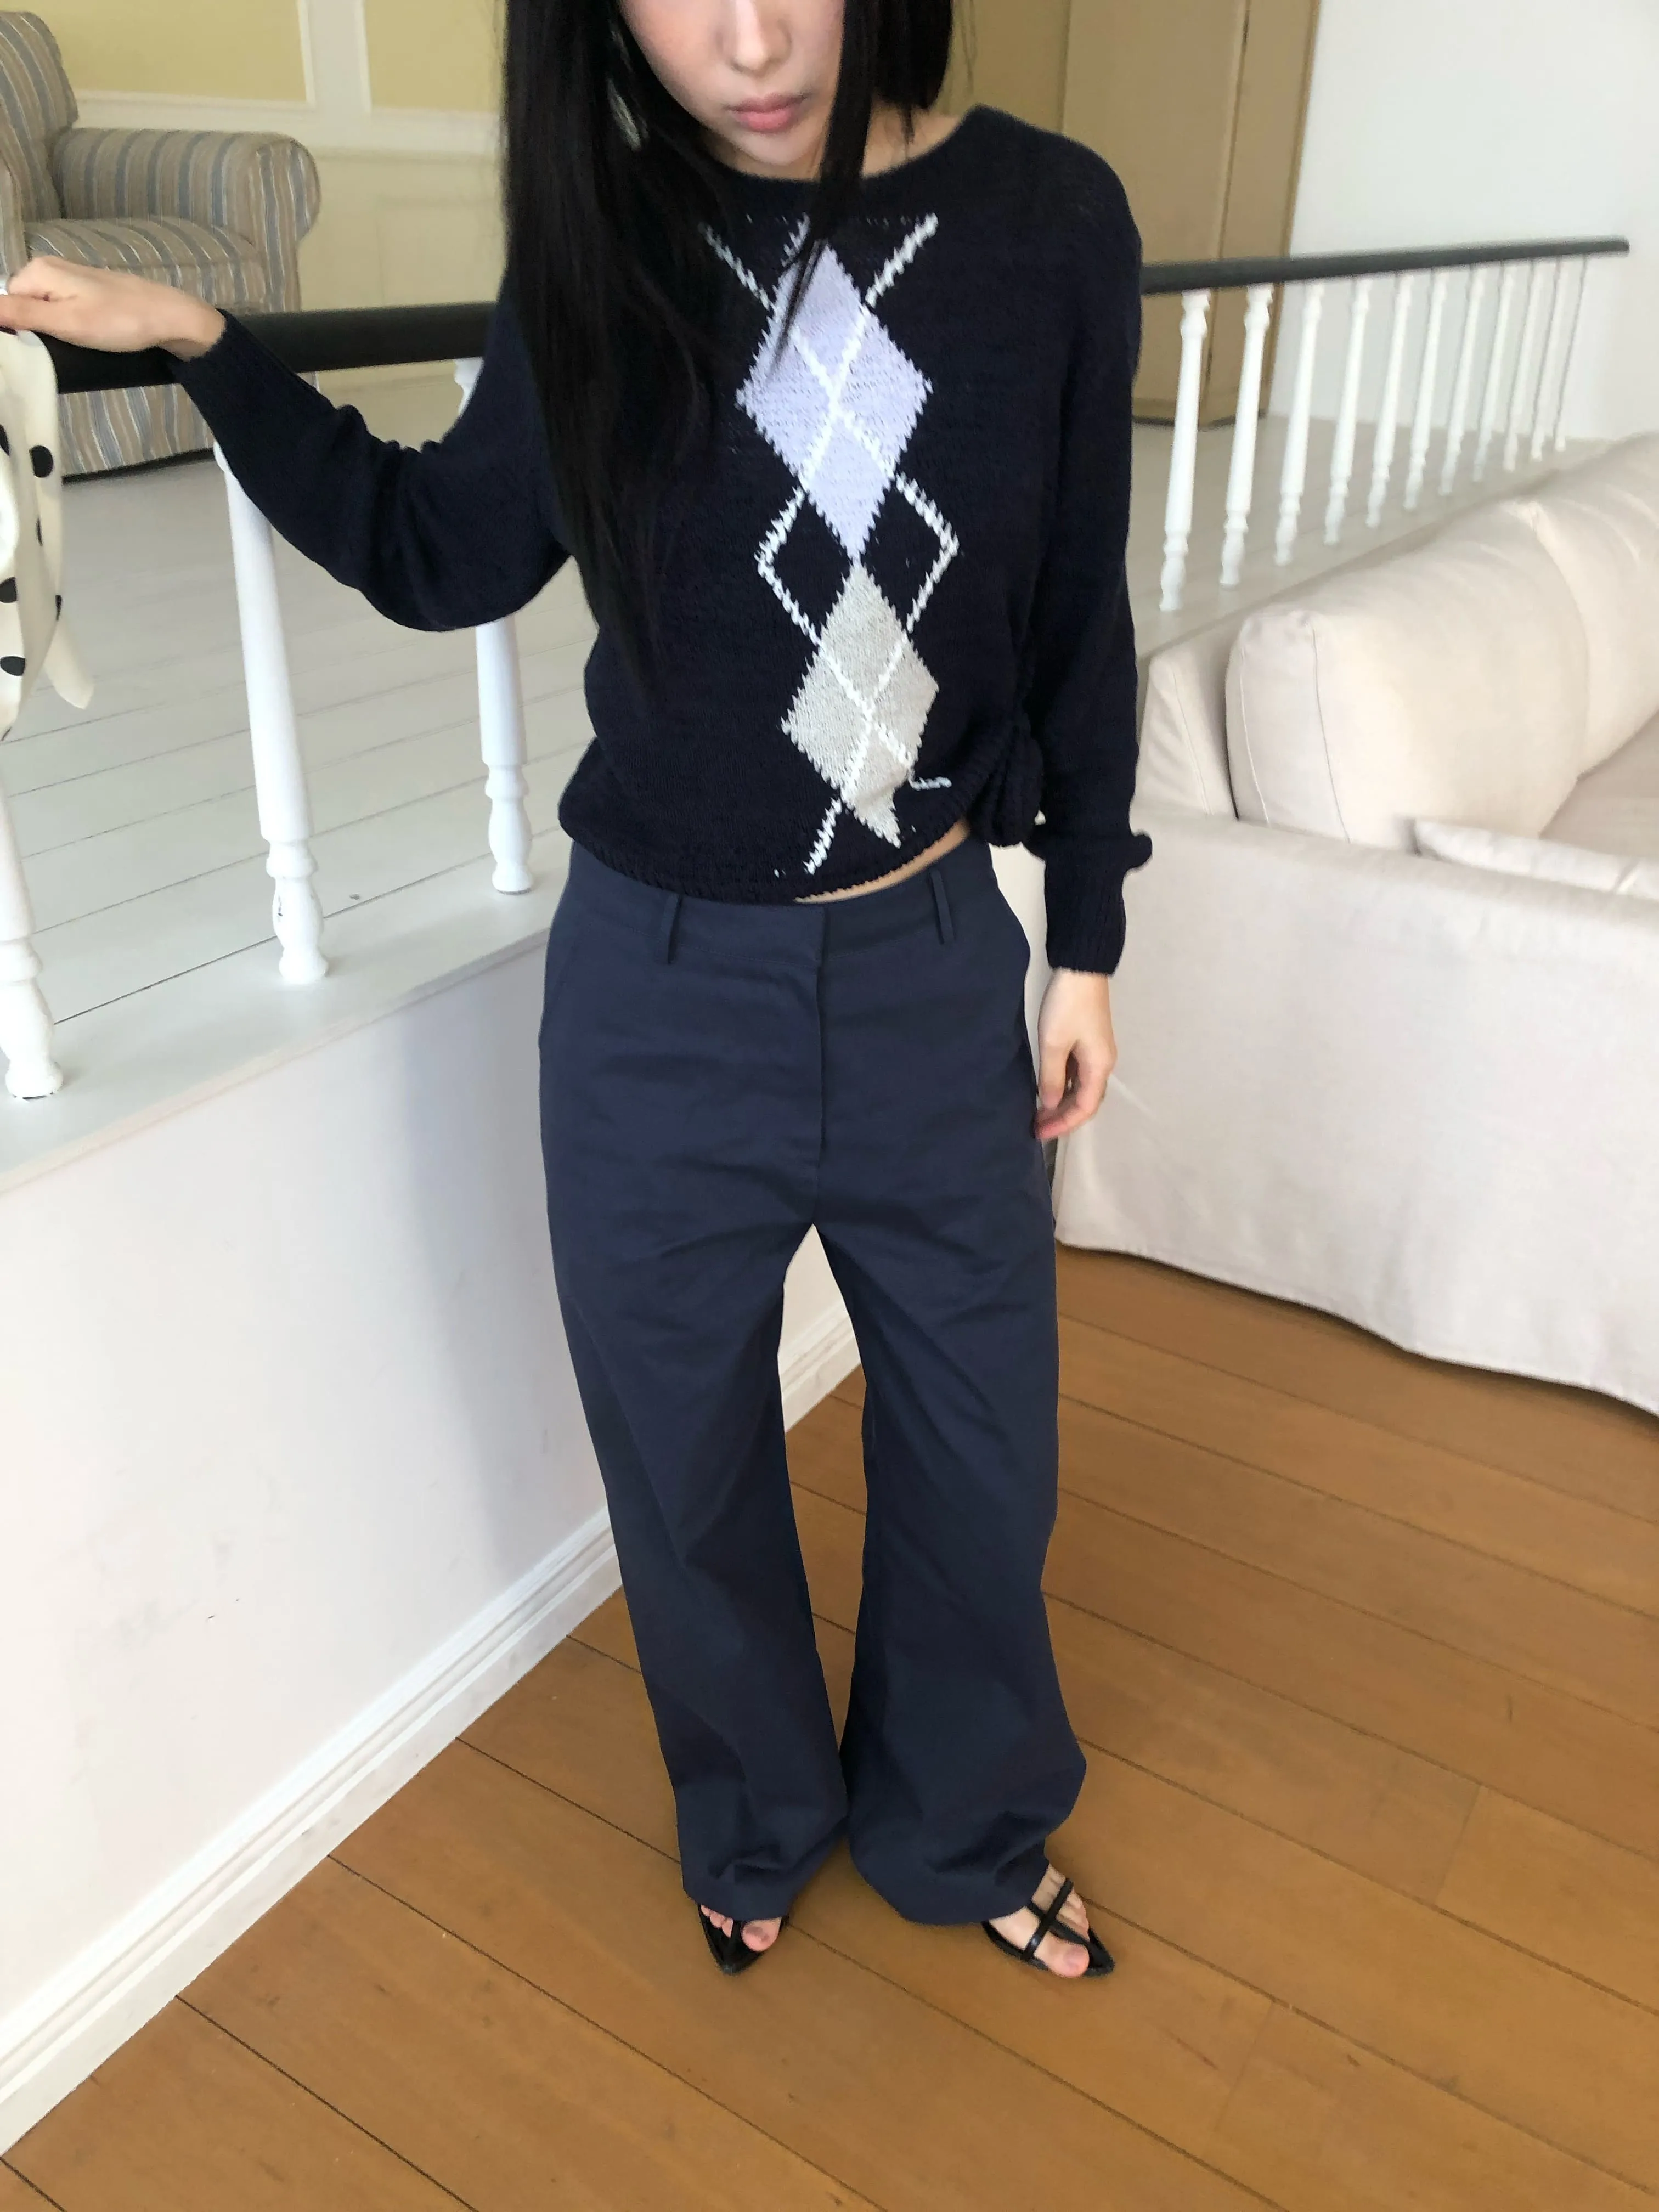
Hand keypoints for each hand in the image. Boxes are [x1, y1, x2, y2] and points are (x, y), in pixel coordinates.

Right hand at [0, 257, 223, 358]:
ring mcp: (70, 281)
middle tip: (60, 348)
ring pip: (43, 311)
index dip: (15, 329)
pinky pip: (62, 311)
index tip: (36, 349)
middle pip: (23, 306)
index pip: (6, 303)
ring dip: (52, 332)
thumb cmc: (119, 321)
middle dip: (34, 330)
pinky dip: (67, 328)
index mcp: (38, 271)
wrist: (170, 318)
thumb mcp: (66, 322)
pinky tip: (83, 339)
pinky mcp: (87, 294)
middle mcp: (50, 269)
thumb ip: (22, 315)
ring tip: (74, 345)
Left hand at [1034, 967, 1117, 1141]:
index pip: (1085, 1108)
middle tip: (1037, 1127)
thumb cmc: (1068, 1006)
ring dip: (1062, 1103)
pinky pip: (1078, 1075)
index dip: (1063, 1124)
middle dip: (1063, 1117)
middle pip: (1086, 1101)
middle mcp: (1103, 1063)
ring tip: (1039, 1114)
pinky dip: (1063, 1087)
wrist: (1081, 969)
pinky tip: (1047, 1091)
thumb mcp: (1053, 1043)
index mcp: (1099, 1067)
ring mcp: (1097, 1053)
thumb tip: (1049, 1105)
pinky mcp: (1089, 1043)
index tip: (1040, 1133)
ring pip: (1081, 1088)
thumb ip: (1050, 1078)